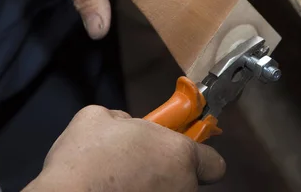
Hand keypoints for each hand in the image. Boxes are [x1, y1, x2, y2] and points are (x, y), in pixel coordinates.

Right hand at [23, 106, 225, 191]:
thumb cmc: (85, 159)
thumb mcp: (98, 117)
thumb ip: (124, 119)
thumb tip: (126, 125)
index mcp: (179, 154)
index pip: (215, 164)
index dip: (199, 158)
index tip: (180, 155)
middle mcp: (183, 187)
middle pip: (187, 181)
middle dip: (166, 173)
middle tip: (138, 167)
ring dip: (151, 188)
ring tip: (120, 183)